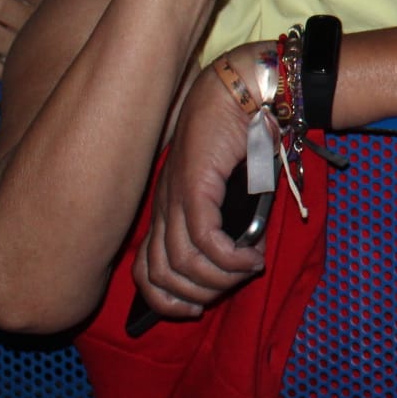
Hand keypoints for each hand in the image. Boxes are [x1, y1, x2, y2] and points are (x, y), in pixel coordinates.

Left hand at [135, 43, 270, 318]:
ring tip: (249, 269)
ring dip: (221, 280)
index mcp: (166, 207)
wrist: (244, 90)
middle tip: (233, 286)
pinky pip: (205, 242)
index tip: (198, 308)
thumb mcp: (230, 185)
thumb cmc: (242, 134)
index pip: (144, 271)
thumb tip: (239, 254)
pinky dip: (231, 260)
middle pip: (161, 277)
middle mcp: (163, 206)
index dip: (166, 300)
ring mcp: (175, 196)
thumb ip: (226, 216)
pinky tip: (252, 257)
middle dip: (199, 295)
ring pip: (183, 265)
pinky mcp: (195, 186)